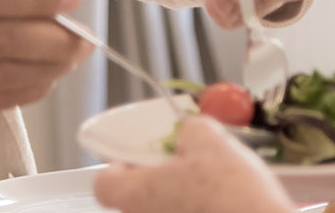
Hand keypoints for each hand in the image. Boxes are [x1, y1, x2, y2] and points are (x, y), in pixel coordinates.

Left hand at [94, 116, 294, 212]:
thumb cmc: (230, 193)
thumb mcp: (210, 140)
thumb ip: (191, 130)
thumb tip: (191, 134)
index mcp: (138, 194)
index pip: (105, 183)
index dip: (119, 164)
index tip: (139, 154)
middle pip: (137, 197)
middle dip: (160, 177)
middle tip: (184, 161)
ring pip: (165, 209)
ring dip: (182, 195)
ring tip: (213, 182)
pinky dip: (200, 208)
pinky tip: (224, 201)